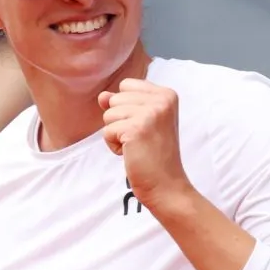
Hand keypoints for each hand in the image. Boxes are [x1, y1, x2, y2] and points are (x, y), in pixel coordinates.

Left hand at [98, 78, 192, 212]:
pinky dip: (114, 146)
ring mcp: (150, 113)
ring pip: (108, 114)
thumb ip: (122, 104)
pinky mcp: (136, 129)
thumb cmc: (154, 155)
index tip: (145, 127)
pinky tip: (132, 153)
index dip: (127, 108)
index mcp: (167, 94)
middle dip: (120, 121)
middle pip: (115, 98)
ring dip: (117, 134)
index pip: (127, 85)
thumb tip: (102, 96)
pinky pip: (107, 131)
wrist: (166, 185)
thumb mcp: (142, 122)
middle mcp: (162, 99)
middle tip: (141, 139)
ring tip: (137, 146)